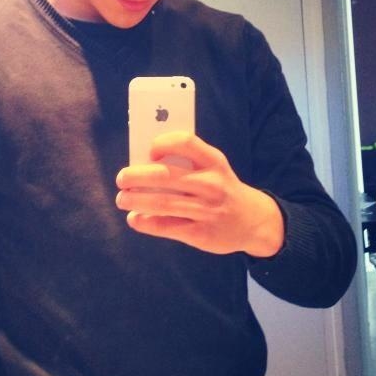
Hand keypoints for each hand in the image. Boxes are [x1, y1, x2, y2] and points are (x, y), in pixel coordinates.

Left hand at [116, 131, 284, 256]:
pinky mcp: (201, 233)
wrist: (254, 221)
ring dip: (136, 201)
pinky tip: (135, 219)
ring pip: (163, 203)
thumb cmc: (222, 188)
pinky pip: (167, 226)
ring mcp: (207, 210)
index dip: (163, 144)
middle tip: (121, 179)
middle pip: (166, 176)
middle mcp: (212, 184)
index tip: (149, 151)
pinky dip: (146, 223)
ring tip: (122, 199)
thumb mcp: (215, 169)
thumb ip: (187, 163)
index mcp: (214, 162)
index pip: (186, 142)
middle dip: (137, 176)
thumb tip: (142, 164)